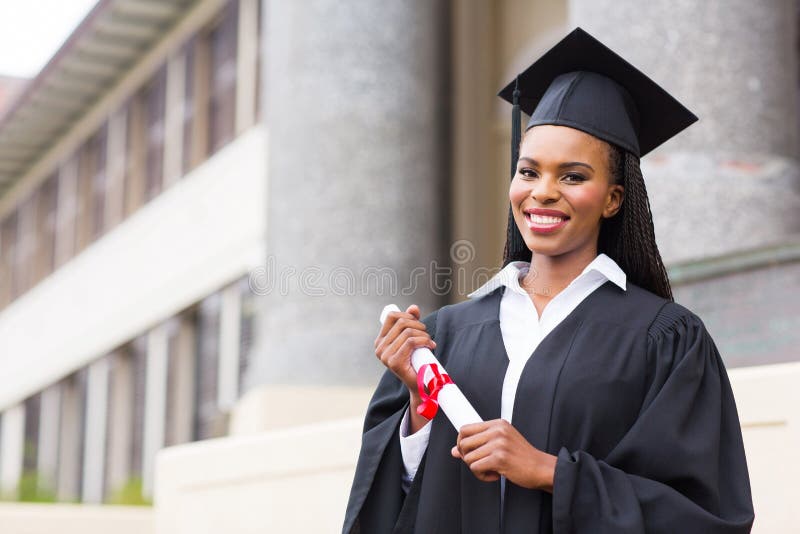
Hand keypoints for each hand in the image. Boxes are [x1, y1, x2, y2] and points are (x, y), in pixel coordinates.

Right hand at [374, 304, 435, 432]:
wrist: (420, 384)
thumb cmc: (416, 360)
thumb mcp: (413, 338)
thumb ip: (411, 322)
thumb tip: (414, 307)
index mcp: (381, 341)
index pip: (391, 316)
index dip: (407, 315)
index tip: (418, 323)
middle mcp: (379, 348)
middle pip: (401, 322)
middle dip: (418, 325)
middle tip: (426, 334)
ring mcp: (385, 356)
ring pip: (408, 332)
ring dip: (423, 334)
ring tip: (429, 342)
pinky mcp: (394, 362)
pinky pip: (410, 342)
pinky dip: (424, 341)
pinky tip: (430, 346)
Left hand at [451, 419, 556, 492]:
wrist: (541, 468)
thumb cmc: (522, 457)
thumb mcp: (501, 443)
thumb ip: (479, 444)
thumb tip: (455, 451)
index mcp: (497, 424)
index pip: (465, 429)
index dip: (461, 443)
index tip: (467, 452)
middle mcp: (497, 431)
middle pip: (463, 442)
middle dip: (466, 457)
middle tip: (478, 463)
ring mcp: (498, 444)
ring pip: (468, 457)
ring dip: (476, 468)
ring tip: (490, 469)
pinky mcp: (499, 458)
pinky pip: (476, 468)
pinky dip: (482, 476)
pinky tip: (494, 475)